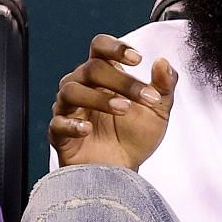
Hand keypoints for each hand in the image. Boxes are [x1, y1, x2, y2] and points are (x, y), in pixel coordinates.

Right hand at [49, 35, 176, 170]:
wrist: (123, 173)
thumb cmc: (135, 138)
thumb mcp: (158, 112)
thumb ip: (164, 86)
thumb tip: (164, 63)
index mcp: (104, 76)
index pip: (100, 48)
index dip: (115, 47)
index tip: (137, 58)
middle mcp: (83, 86)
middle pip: (92, 68)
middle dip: (122, 80)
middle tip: (146, 96)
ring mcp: (69, 109)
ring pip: (71, 90)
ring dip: (99, 98)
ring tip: (123, 109)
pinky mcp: (59, 133)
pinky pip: (57, 123)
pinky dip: (71, 124)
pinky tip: (87, 129)